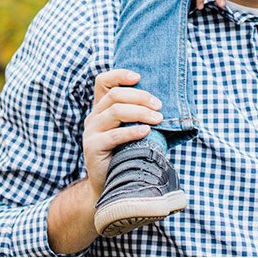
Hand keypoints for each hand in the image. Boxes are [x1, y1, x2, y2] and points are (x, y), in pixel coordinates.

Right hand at [82, 70, 161, 200]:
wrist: (113, 183)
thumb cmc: (129, 151)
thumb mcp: (133, 127)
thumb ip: (140, 112)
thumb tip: (166, 101)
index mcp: (102, 108)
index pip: (103, 81)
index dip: (119, 74)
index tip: (139, 77)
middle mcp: (94, 116)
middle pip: (115, 95)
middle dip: (141, 97)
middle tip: (159, 106)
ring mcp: (91, 132)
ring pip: (115, 111)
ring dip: (140, 112)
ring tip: (158, 119)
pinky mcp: (92, 147)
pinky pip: (114, 135)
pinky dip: (133, 131)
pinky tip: (147, 132)